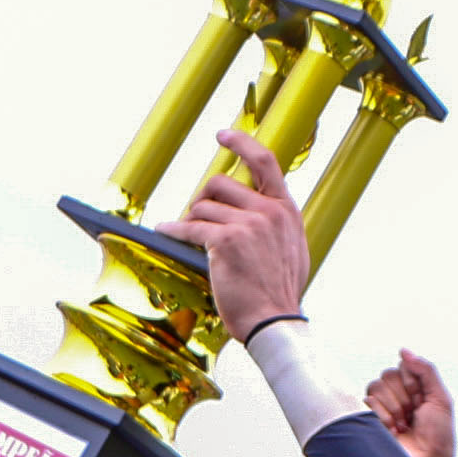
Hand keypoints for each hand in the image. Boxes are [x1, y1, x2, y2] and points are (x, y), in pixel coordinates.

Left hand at [162, 130, 309, 341]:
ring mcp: (248, 224)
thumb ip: (275, 224)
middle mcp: (269, 211)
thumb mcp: (291, 249)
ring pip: (202, 206)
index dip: (241, 143)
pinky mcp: (226, 240)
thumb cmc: (278, 293)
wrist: (275, 321)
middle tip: (197, 217)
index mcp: (286, 210)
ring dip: (190, 220)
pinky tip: (165, 230)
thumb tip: (257, 209)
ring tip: (190, 236)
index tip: (223, 135)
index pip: (265, 162)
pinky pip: (189, 226)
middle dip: (202, 199)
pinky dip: (173, 229)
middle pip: (220, 183)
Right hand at [362, 350, 455, 456]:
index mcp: (416, 391)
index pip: (403, 367)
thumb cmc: (438, 440)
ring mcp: (381, 410)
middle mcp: (397, 398)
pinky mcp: (367, 421)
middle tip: (412, 416)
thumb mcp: (441, 400)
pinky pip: (366, 403)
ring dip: (393, 408)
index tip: (421, 401)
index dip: (413, 383)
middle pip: (388, 375)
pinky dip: (382, 417)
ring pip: (375, 387)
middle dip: (403, 396)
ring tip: (401, 426)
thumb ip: (426, 370)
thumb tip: (405, 351)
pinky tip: (391, 431)